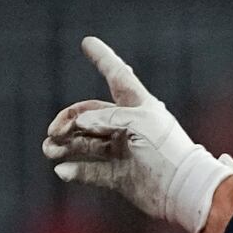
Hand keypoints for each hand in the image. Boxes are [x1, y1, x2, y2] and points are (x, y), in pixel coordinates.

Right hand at [42, 37, 232, 232]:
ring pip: (86, 143)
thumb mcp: (139, 123)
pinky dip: (76, 170)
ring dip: (66, 145)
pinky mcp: (120, 176)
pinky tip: (63, 171)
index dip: (103, 58)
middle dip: (69, 121)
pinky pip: (92, 171)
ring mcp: (123, 151)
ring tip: (50, 150)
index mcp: (139, 106)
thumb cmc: (167, 151)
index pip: (117, 75)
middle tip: (53, 133)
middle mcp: (129, 126)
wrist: (182, 191)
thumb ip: (107, 118)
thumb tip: (80, 124)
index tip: (88, 42)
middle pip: (90, 115)